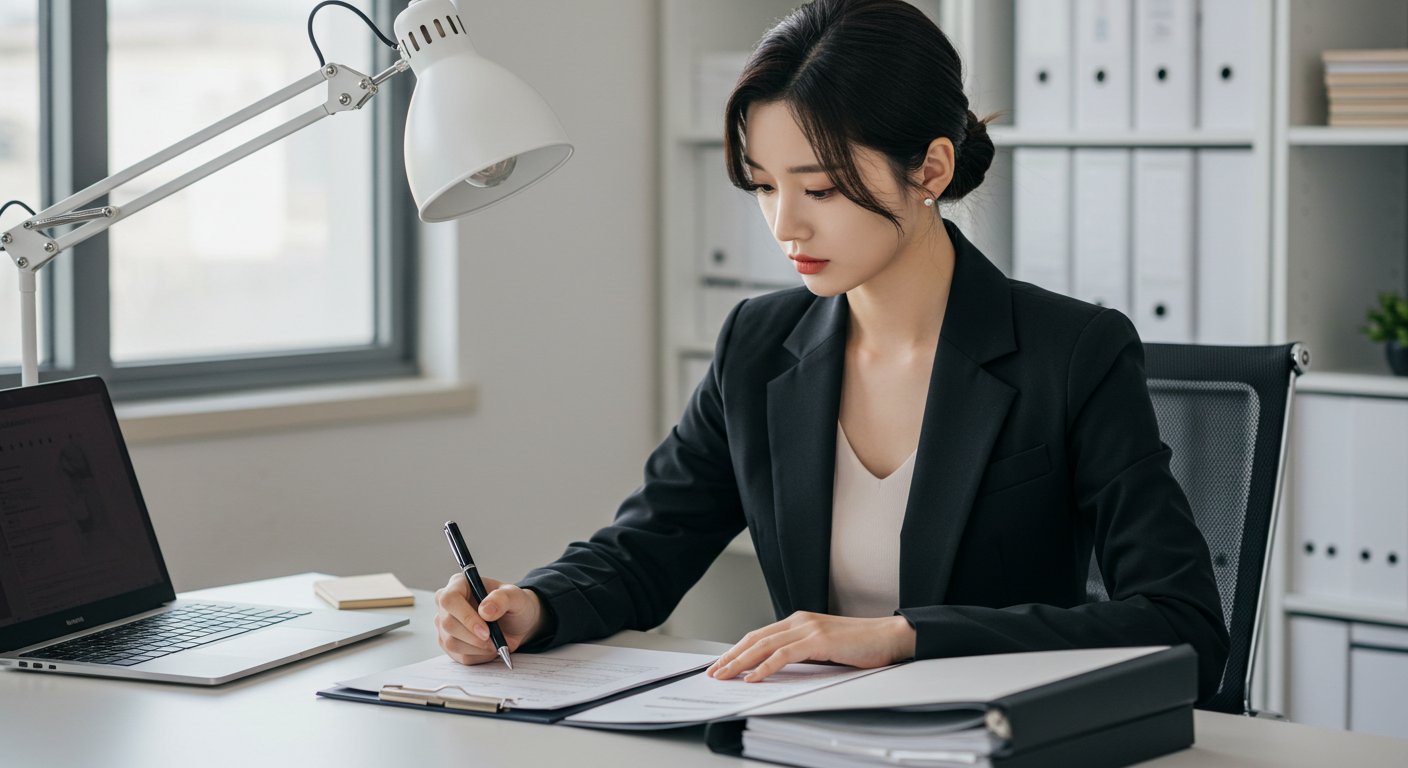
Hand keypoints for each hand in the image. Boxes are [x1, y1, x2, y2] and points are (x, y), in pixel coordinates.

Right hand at [434, 573, 544, 664]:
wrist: (517, 623)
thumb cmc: (514, 605)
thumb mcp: (516, 597)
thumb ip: (502, 599)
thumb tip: (485, 611)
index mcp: (459, 584)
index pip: (449, 600)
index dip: (465, 617)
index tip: (485, 631)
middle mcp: (447, 604)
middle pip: (448, 624)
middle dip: (474, 637)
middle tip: (494, 638)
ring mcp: (444, 624)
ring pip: (452, 643)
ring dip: (478, 647)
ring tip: (495, 641)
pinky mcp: (448, 643)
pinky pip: (459, 656)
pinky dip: (479, 655)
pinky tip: (490, 647)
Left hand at [706, 611, 915, 682]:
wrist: (890, 637)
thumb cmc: (861, 645)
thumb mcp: (824, 649)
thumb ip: (801, 653)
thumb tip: (776, 669)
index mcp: (799, 621)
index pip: (760, 635)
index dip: (738, 649)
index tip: (722, 663)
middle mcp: (800, 620)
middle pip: (755, 638)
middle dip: (731, 656)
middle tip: (713, 671)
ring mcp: (809, 628)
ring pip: (764, 645)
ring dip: (740, 662)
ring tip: (724, 675)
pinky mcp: (819, 640)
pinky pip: (784, 655)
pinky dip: (765, 666)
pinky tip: (753, 677)